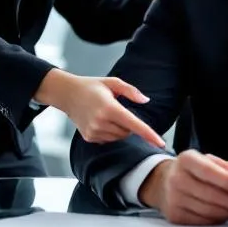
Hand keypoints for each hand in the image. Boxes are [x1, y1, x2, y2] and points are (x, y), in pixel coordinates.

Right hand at [35, 70, 164, 147]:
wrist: (67, 94)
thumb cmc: (92, 86)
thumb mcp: (113, 82)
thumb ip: (131, 91)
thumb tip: (146, 101)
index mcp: (110, 107)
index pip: (134, 124)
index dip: (149, 134)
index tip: (160, 143)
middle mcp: (101, 122)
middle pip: (128, 132)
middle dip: (129, 123)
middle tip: (117, 110)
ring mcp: (94, 131)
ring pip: (119, 137)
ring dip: (120, 129)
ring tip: (107, 114)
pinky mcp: (89, 137)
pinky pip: (109, 140)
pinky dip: (110, 132)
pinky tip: (100, 121)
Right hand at [140, 149, 227, 225]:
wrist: (162, 182)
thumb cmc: (191, 171)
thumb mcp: (205, 160)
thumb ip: (224, 167)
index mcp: (186, 160)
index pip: (208, 172)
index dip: (227, 182)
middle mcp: (176, 179)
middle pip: (210, 195)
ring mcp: (174, 199)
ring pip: (208, 211)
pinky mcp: (175, 216)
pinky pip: (202, 221)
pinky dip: (219, 219)